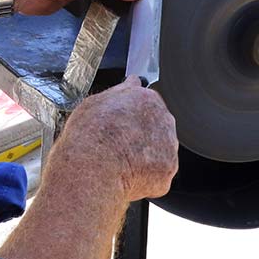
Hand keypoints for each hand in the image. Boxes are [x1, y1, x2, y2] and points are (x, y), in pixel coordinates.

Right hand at [61, 76, 177, 201]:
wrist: (92, 167)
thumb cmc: (89, 135)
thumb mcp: (95, 102)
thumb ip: (120, 91)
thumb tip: (131, 83)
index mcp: (147, 99)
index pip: (148, 102)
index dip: (133, 113)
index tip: (123, 121)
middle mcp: (164, 120)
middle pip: (157, 126)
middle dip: (141, 134)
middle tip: (119, 142)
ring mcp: (168, 147)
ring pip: (159, 150)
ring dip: (145, 154)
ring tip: (121, 159)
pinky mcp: (168, 171)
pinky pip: (158, 172)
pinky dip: (145, 175)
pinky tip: (127, 172)